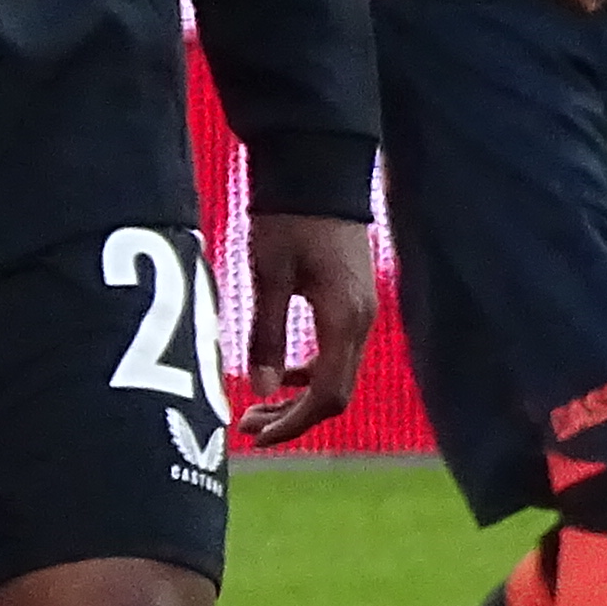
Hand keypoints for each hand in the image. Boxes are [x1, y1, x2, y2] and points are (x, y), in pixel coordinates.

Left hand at [241, 212, 377, 443]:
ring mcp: (361, 311)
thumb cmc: (288, 217)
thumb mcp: (268, 275)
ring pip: (335, 374)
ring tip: (254, 407)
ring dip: (297, 396)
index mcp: (344, 320)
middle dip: (292, 417)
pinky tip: (277, 371)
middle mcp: (361, 321)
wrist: (317, 168)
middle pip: (334, 393)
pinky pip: (334, 352)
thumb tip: (260, 391)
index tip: (256, 437)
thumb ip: (266, 334)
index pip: (327, 396)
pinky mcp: (352, 300)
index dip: (293, 424)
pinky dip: (307, 371)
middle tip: (246, 425)